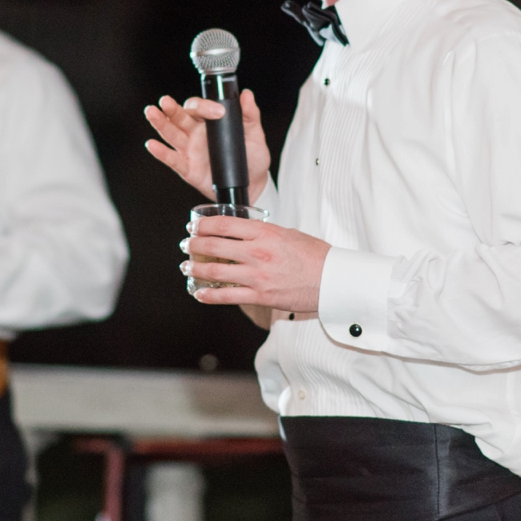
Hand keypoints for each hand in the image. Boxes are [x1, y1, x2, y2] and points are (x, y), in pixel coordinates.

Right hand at [144, 89, 271, 201]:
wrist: (253, 182)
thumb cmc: (252, 156)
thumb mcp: (255, 133)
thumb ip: (250, 114)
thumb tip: (246, 94)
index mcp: (210, 122)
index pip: (199, 108)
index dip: (204, 107)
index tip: (217, 111)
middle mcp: (196, 133)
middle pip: (179, 117)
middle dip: (171, 109)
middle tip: (165, 101)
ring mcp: (190, 150)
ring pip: (171, 134)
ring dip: (160, 124)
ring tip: (152, 112)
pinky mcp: (188, 169)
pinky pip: (172, 160)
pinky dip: (161, 153)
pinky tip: (152, 144)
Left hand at [181, 214, 328, 313]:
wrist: (332, 280)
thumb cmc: (315, 257)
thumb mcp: (289, 234)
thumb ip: (264, 233)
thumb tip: (245, 233)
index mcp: (265, 233)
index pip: (225, 224)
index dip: (204, 225)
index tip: (195, 226)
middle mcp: (258, 253)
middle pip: (214, 245)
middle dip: (194, 244)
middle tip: (187, 244)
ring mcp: (257, 276)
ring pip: (215, 271)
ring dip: (195, 268)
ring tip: (187, 266)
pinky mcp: (260, 296)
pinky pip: (227, 296)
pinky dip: (209, 295)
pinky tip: (199, 292)